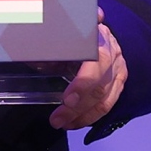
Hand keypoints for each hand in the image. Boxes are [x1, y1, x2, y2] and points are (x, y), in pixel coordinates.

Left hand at [49, 7, 126, 129]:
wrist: (95, 27)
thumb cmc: (73, 30)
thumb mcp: (60, 31)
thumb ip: (48, 42)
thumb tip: (30, 57)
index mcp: (96, 36)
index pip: (95, 62)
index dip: (82, 83)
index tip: (67, 99)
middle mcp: (111, 52)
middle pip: (99, 86)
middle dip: (77, 107)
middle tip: (58, 118)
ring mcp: (118, 67)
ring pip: (105, 99)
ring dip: (83, 116)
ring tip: (62, 123)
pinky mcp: (119, 80)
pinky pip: (108, 104)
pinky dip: (91, 116)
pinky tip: (75, 121)